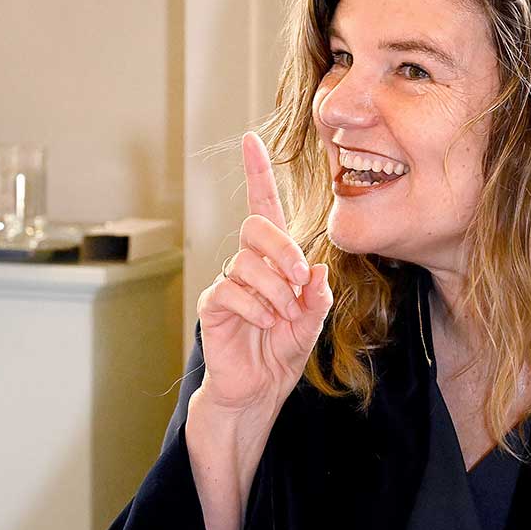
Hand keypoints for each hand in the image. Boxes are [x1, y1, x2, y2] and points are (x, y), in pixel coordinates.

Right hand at [196, 132, 332, 413]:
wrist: (258, 390)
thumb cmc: (282, 351)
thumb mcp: (311, 323)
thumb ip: (316, 298)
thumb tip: (317, 271)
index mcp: (274, 261)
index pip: (264, 208)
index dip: (258, 174)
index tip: (251, 139)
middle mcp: (248, 264)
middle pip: (257, 227)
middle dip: (284, 249)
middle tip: (299, 281)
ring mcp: (228, 283)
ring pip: (248, 263)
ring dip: (275, 291)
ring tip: (282, 317)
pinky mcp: (213, 305)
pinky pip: (233, 292)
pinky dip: (258, 309)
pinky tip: (265, 326)